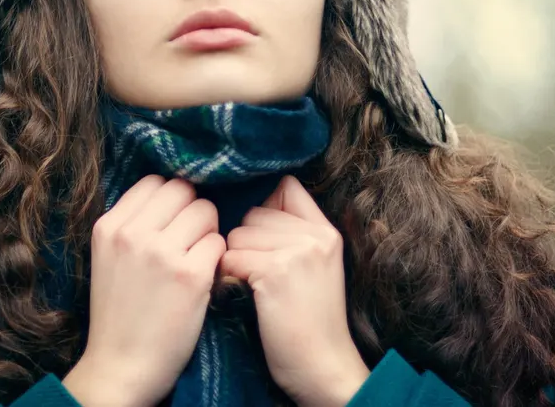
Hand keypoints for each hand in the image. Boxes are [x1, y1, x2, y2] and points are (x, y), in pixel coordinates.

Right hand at [62, 175, 224, 406]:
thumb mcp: (108, 257)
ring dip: (208, 233)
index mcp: (108, 226)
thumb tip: (172, 191)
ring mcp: (162, 254)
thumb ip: (132, 223)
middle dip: (193, 210)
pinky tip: (205, 278)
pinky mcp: (190, 276)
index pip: (154, 181)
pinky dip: (218, 258)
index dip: (171, 199)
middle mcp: (132, 234)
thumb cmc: (119, 313)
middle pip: (183, 190)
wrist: (121, 366)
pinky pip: (220, 244)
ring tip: (197, 259)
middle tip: (191, 239)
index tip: (174, 221)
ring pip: (206, 212)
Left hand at [219, 175, 370, 406]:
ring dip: (234, 260)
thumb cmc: (310, 322)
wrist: (322, 367)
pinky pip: (231, 257)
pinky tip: (244, 295)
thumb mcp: (317, 267)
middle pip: (254, 212)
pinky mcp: (275, 272)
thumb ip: (293, 234)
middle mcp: (315, 236)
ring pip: (237, 234)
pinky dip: (228, 277)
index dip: (265, 207)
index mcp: (326, 231)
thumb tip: (250, 208)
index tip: (263, 238)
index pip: (286, 187)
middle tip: (258, 274)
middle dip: (246, 241)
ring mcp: (297, 252)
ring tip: (253, 287)